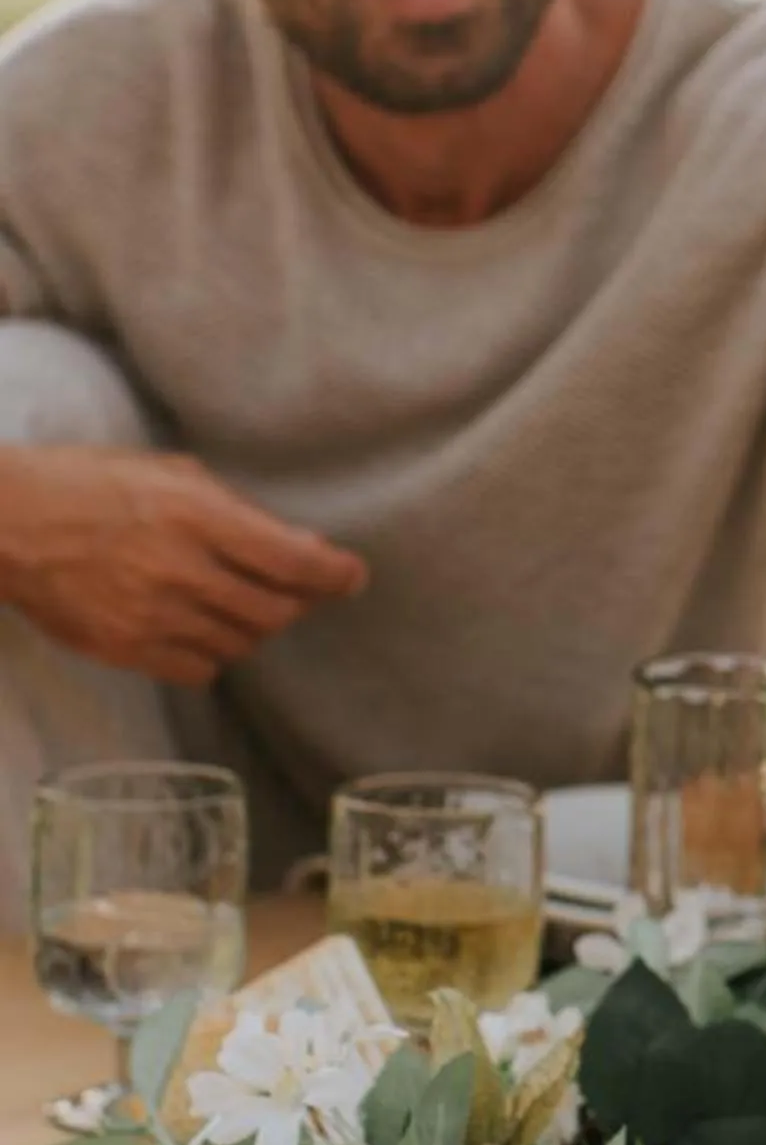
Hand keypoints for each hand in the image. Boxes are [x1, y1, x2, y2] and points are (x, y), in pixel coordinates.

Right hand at [0, 447, 364, 687]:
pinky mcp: (124, 649)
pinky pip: (201, 670)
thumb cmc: (87, 485)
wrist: (1, 522)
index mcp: (195, 516)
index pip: (295, 562)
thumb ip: (240, 512)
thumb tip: (308, 549)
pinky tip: (196, 626)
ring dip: (252, 626)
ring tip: (229, 600)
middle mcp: (179, 570)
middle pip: (277, 612)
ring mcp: (151, 615)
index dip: (336, 575)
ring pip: (243, 643)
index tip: (352, 577)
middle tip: (286, 588)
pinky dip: (212, 653)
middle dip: (294, 602)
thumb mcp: (168, 474)